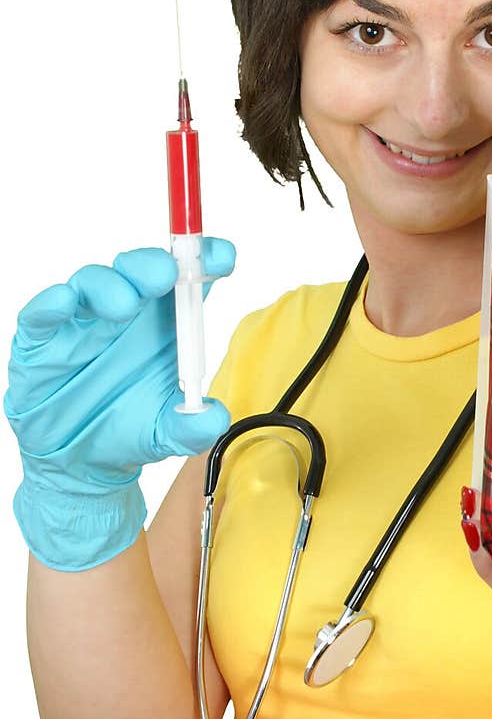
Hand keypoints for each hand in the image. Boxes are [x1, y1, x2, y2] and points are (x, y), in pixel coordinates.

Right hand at [3, 238, 235, 569]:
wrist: (81, 462)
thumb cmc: (130, 428)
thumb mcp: (168, 434)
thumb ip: (193, 426)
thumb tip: (212, 417)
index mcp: (166, 323)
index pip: (188, 280)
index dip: (204, 260)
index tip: (223, 256)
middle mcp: (126, 312)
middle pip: (139, 269)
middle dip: (154, 265)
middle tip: (167, 274)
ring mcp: (82, 322)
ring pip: (92, 283)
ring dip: (109, 286)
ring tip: (124, 306)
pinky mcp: (41, 341)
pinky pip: (41, 314)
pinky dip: (51, 304)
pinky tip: (63, 302)